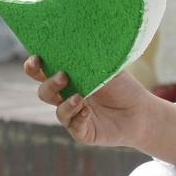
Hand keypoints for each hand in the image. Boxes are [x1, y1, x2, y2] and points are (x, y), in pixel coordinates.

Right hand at [24, 55, 175, 163]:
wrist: (141, 111)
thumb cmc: (123, 87)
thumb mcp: (107, 68)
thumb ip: (91, 59)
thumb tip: (78, 42)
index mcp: (68, 80)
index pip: (43, 72)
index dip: (34, 66)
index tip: (36, 58)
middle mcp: (66, 98)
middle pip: (44, 92)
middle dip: (49, 84)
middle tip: (63, 76)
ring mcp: (73, 116)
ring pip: (59, 111)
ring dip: (66, 103)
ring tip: (80, 97)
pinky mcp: (83, 132)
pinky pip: (74, 127)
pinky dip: (79, 118)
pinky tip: (88, 112)